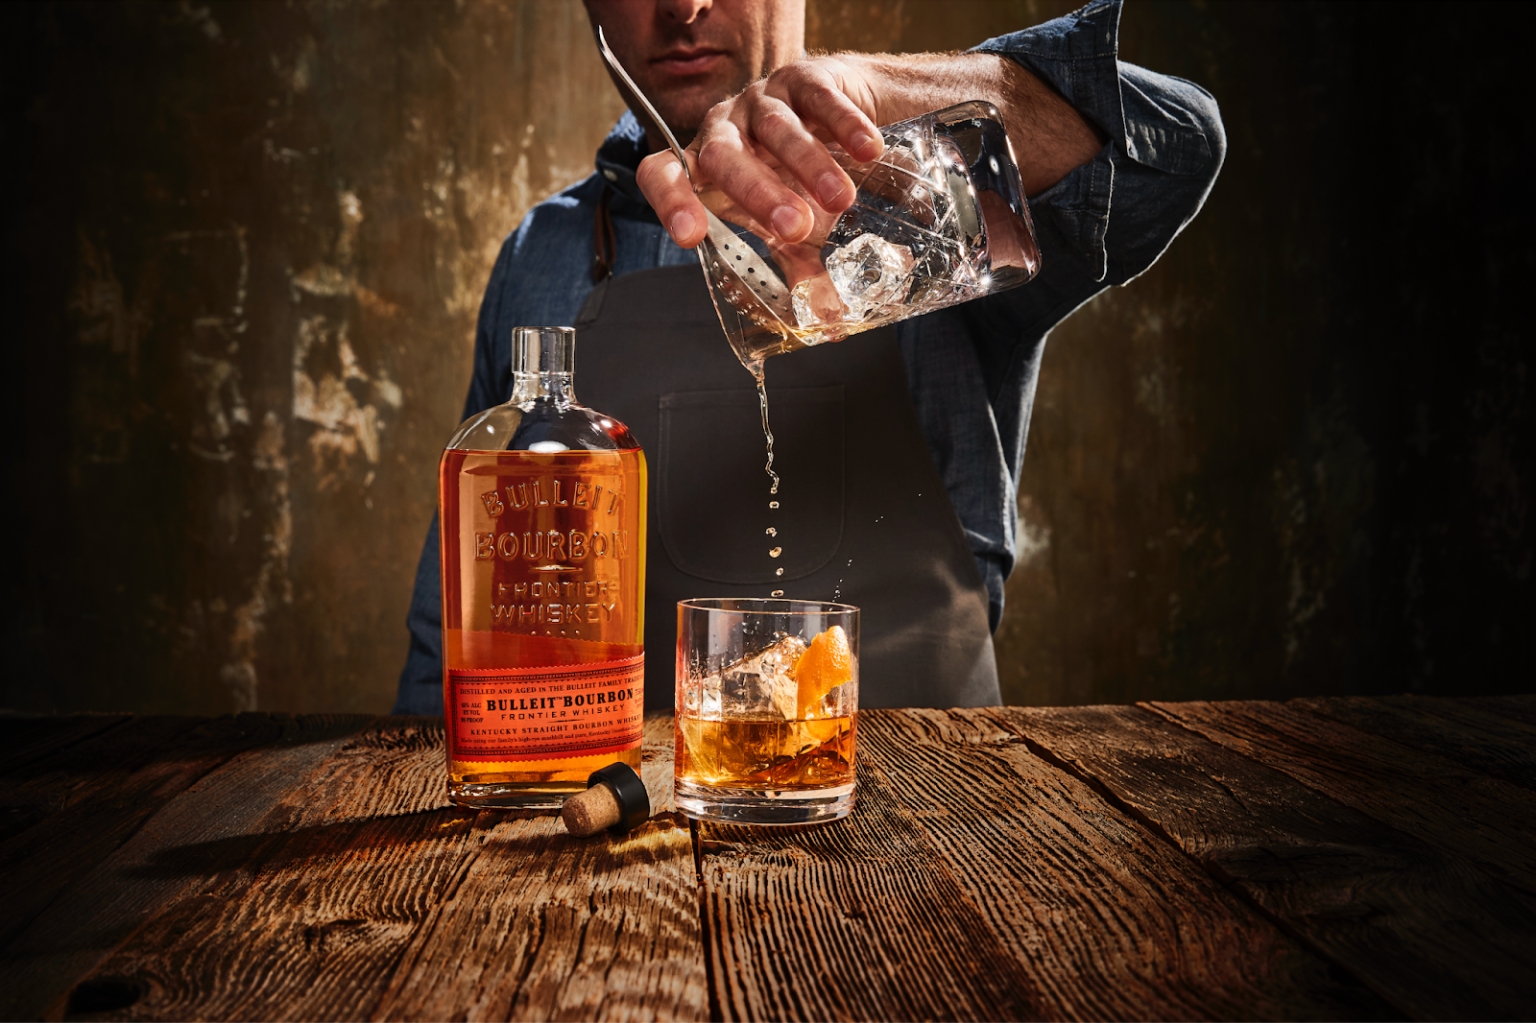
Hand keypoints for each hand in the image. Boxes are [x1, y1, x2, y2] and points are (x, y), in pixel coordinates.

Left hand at [636, 55, 886, 248]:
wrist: (846, 116)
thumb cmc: (804, 179)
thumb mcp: (799, 229)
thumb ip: (803, 270)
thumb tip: (829, 323)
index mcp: (708, 169)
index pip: (664, 175)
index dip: (670, 203)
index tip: (691, 237)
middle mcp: (726, 129)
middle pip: (723, 156)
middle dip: (757, 193)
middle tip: (795, 226)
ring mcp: (763, 99)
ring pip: (776, 129)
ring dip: (808, 164)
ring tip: (842, 200)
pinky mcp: (805, 77)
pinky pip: (819, 99)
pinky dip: (844, 125)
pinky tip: (867, 150)